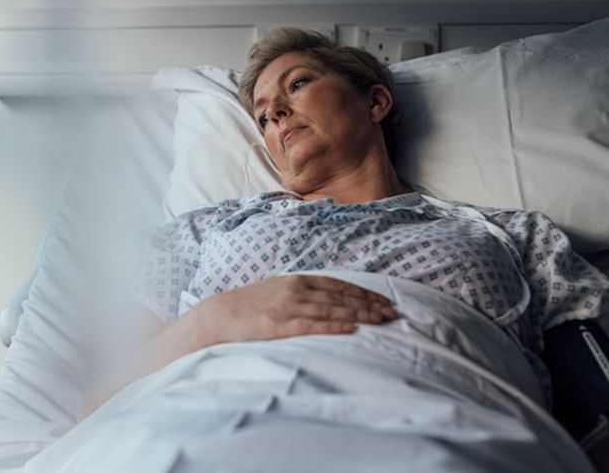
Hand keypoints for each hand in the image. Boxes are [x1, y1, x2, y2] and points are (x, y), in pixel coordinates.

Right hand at [191, 274, 396, 343]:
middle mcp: (296, 290)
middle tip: (391, 313)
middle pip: (340, 297)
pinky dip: (334, 327)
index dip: (362, 293)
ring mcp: (288, 308)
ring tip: (381, 321)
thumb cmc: (248, 305)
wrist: (218, 316)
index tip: (383, 300)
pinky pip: (313, 326)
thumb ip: (301, 292)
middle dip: (369, 305)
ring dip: (360, 315)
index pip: (338, 285)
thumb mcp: (277, 290)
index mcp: (296, 280)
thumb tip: (327, 298)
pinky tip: (351, 330)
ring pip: (332, 310)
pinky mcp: (280, 326)